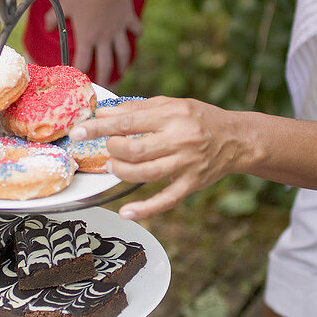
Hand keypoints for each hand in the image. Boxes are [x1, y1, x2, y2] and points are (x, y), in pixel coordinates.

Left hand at [44, 0, 141, 84]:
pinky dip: (137, 34)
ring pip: (123, 53)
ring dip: (123, 64)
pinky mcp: (129, 18)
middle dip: (105, 79)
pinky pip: (135, 29)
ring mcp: (118, 29)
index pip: (83, 62)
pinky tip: (137, 36)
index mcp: (87, 37)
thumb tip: (47, 27)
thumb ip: (53, 18)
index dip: (80, 73)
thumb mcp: (64, 4)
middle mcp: (104, 38)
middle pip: (106, 65)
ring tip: (123, 70)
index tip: (78, 81)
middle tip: (105, 88)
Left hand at [69, 96, 244, 217]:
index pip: (128, 121)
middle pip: (134, 150)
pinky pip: (166, 200)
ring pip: (145, 174)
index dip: (100, 127)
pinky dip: (145, 209)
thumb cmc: (199, 119)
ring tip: (113, 167)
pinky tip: (127, 212)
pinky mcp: (191, 184)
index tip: (79, 131)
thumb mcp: (171, 104)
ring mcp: (186, 165)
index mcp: (172, 115)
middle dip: (111, 150)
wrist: (237, 139)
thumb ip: (137, 109)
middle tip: (106, 148)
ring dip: (121, 172)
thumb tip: (103, 113)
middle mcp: (179, 140)